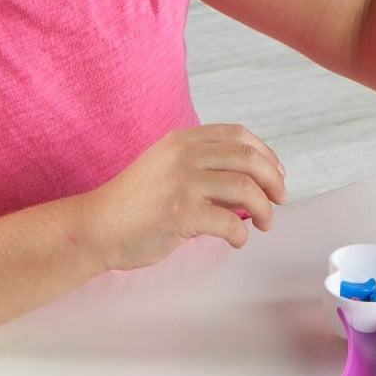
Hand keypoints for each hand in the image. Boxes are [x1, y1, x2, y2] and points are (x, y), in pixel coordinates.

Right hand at [80, 124, 286, 270]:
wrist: (95, 227)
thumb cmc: (134, 205)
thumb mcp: (168, 170)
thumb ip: (205, 170)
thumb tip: (253, 185)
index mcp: (182, 141)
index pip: (238, 135)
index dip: (265, 154)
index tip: (276, 173)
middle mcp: (184, 155)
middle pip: (248, 159)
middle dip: (273, 180)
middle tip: (280, 200)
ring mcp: (181, 183)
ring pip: (245, 188)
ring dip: (264, 209)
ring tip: (265, 223)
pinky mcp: (180, 213)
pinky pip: (229, 221)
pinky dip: (241, 234)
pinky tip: (237, 240)